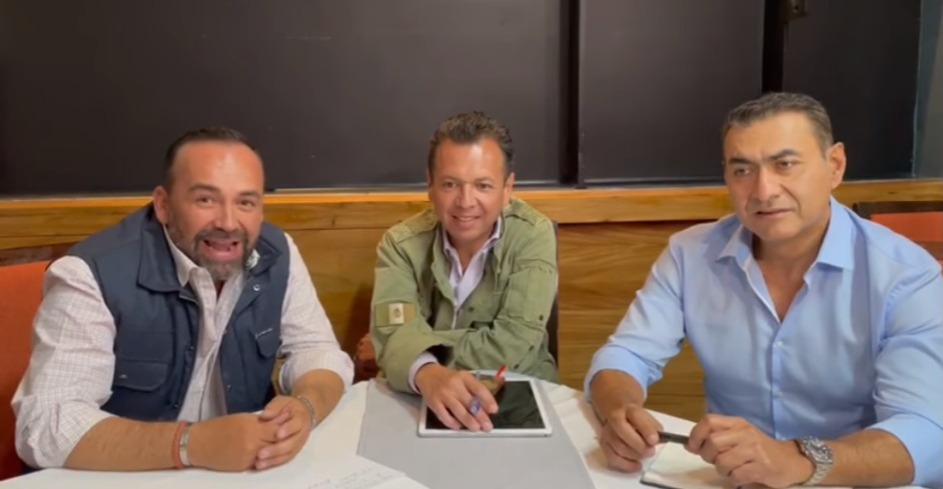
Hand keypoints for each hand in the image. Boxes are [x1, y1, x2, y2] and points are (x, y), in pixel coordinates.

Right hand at [187, 412, 286, 471]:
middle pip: (275, 442)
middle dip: (282, 438)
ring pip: (268, 453)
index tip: (290, 420)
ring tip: (277, 442)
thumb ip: (259, 422)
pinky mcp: (243, 466)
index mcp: (252, 428)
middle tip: (289, 433)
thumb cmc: (218, 427)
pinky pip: (258, 461)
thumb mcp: (241, 419)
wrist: (199, 444)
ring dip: (273, 448)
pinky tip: (264, 452)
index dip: (284, 425)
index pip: (276, 428)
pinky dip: (262, 456)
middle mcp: (252, 443)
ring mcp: (248, 456)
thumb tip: (274, 422)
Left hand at [254, 395, 315, 469]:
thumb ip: (274, 407)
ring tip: (258, 463)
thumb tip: (264, 416)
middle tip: (261, 453)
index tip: (277, 434)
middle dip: (276, 449)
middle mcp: (302, 433)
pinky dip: (273, 463)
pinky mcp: (292, 451)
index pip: (297, 424)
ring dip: (273, 460)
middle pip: (292, 444)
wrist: (302, 413)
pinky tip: (260, 465)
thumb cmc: (289, 407)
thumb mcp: (282, 401)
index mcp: (301, 418)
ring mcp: (298, 444)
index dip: (288, 429)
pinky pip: (284, 459)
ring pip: (288, 454)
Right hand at [415, 364, 496, 431]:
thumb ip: (473, 390)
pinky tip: (459, 427)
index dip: (487, 400)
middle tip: (488, 426)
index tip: (494, 410)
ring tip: (476, 429)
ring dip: (469, 422)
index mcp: (464, 377)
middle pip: (470, 402)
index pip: (478, 388)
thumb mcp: (463, 378)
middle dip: (480, 416)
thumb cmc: (450, 379)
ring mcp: (443, 395)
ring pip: (459, 411)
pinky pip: (445, 417)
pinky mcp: (434, 403)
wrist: (428, 374)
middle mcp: (454, 385)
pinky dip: (453, 423)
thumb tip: (486, 409)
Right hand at [598, 403, 662, 471]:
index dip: (645, 429)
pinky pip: (611, 457)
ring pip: (617, 446)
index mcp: (629, 408)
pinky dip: (625, 464)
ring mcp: (607, 431)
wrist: (617, 410)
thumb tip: (660, 439)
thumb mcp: (647, 417)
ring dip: (634, 455)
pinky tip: (636, 465)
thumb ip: (654, 427)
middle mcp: (614, 418)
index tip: (655, 440)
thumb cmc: (636, 418)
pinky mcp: (604, 443)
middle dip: (638, 445)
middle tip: (651, 452)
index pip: (635, 415)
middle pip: (622, 430)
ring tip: (645, 455)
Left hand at [687, 414, 813, 487]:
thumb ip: (716, 438)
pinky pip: (735, 476)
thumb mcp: (738, 437)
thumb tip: (691, 445)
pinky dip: (735, 480)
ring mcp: (754, 450)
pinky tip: (743, 477)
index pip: (709, 421)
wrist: (791, 461)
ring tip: (732, 470)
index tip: (692, 447)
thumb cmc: (759, 450)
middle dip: (708, 456)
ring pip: (722, 462)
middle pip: (712, 442)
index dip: (696, 435)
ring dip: (723, 471)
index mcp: (737, 423)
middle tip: (716, 462)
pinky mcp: (762, 467)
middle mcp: (745, 433)